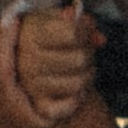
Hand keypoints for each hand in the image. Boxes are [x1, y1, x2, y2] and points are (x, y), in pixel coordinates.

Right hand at [13, 1, 99, 124]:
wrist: (27, 63)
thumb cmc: (47, 37)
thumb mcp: (59, 21)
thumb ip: (81, 23)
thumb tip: (100, 39)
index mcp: (30, 33)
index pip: (73, 32)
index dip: (85, 32)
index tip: (82, 33)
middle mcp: (26, 59)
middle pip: (80, 58)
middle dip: (89, 55)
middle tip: (85, 54)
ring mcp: (30, 84)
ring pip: (78, 82)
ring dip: (87, 76)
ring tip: (82, 70)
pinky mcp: (37, 105)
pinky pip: (68, 106)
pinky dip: (77, 99)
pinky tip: (75, 90)